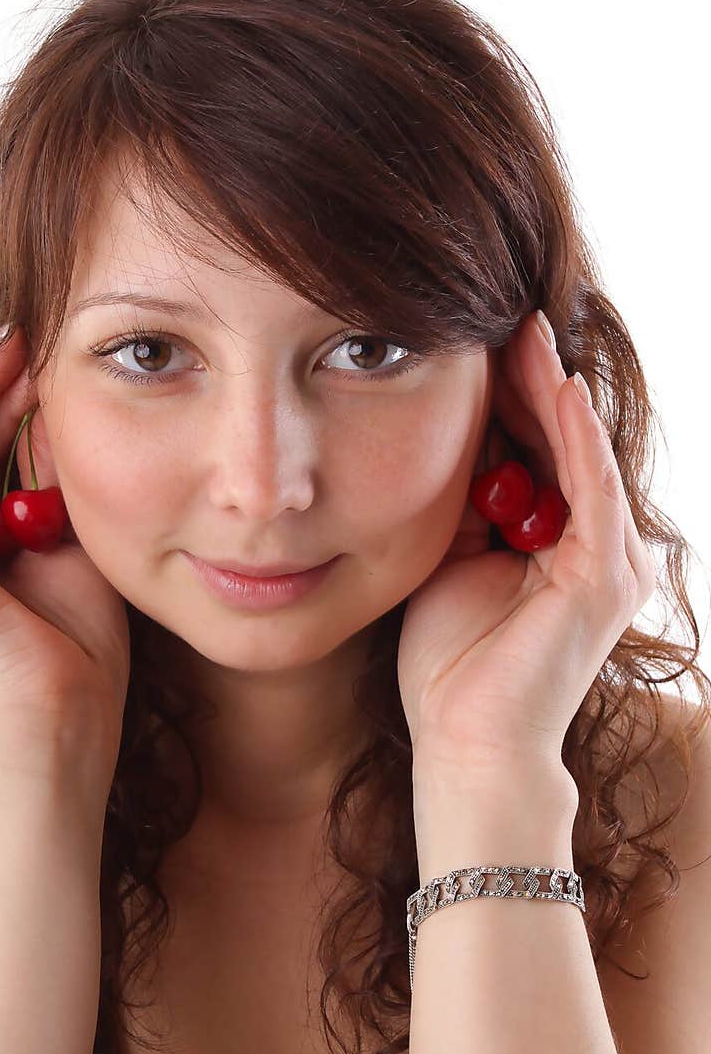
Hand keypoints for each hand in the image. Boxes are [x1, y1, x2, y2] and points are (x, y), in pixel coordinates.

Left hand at [397, 310, 655, 782]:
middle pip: (561, 439)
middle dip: (529, 378)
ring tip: (526, 329)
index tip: (472, 340)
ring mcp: (607, 560)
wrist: (464, 740)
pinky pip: (591, 490)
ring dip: (550, 389)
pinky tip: (557, 385)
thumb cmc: (450, 660)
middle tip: (502, 314)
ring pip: (578, 452)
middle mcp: (593, 544)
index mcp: (556, 540)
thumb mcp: (448, 558)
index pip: (535, 448)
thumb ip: (461, 504)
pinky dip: (575, 437)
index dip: (506, 395)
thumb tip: (445, 440)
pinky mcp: (605, 577)